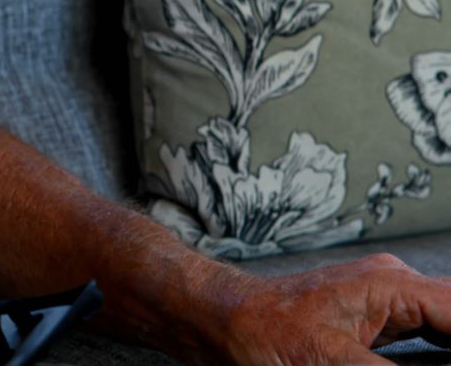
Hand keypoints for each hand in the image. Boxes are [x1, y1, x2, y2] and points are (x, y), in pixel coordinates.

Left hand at [214, 254, 450, 364]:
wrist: (217, 320)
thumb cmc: (261, 333)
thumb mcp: (333, 362)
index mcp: (393, 286)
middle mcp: (395, 286)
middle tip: (442, 364)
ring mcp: (385, 301)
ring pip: (444, 324)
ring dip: (448, 347)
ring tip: (441, 361)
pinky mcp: (373, 320)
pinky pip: (426, 334)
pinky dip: (435, 352)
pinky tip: (432, 361)